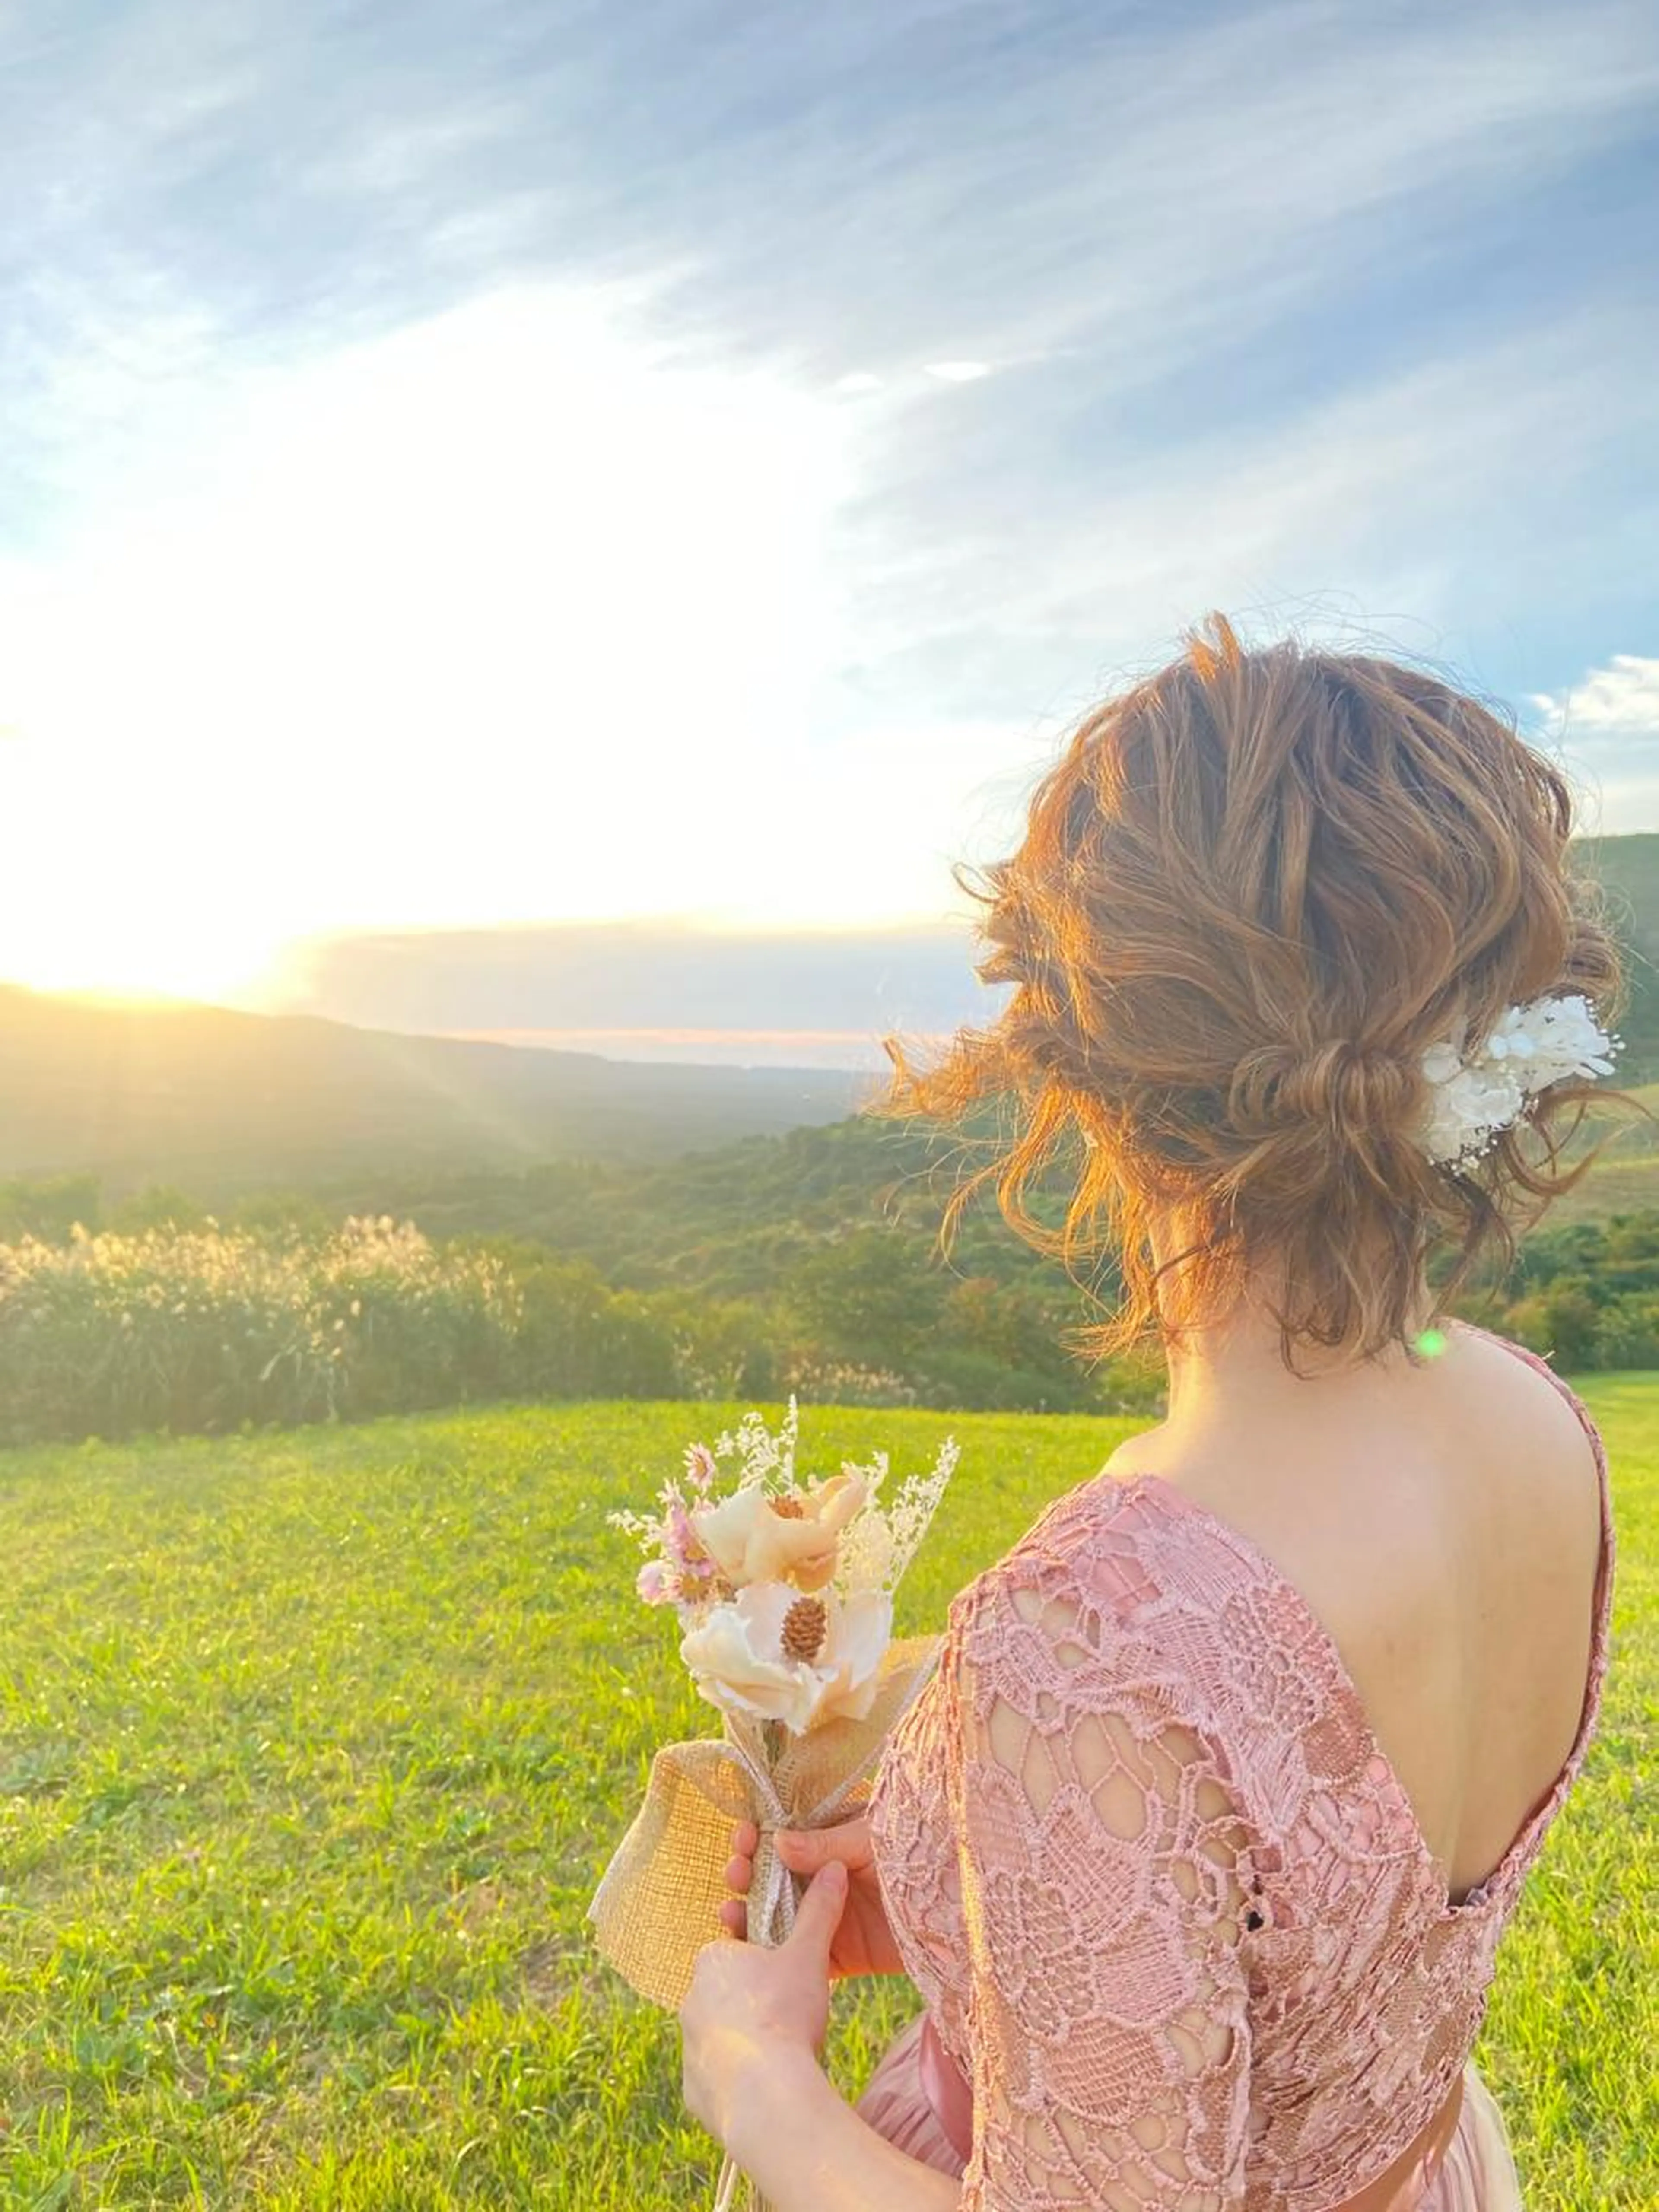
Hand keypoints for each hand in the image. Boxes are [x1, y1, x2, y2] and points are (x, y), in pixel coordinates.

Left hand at [680, 1860, 845, 2151]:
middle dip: (758, 2002)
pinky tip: (768, 2083)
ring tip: (785, 2052)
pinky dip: (740, 2079)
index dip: (768, 1962)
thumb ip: (819, 1911)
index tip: (790, 1978)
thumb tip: (834, 1867)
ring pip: (723, 2035)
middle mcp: (690, 1999)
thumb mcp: (809, 1955)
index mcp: (712, 1959)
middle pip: (730, 1993)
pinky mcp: (693, 2088)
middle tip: (793, 2015)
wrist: (764, 2095)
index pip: (739, 1951)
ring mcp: (688, 2047)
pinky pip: (718, 2077)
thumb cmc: (784, 2013)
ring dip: (749, 2040)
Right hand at [720, 1813, 906, 1977]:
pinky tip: (748, 1948)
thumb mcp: (870, 1837)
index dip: (757, 1835)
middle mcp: (823, 1877)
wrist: (961, 1905)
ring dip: (748, 1914)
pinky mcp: (840, 1954)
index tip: (742, 1835)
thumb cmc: (920, 1852)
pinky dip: (771, 1954)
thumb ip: (825, 1843)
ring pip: (776, 1917)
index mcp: (831, 1839)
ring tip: (729, 1912)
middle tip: (735, 1872)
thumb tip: (776, 1841)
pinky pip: (799, 1955)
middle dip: (746, 1873)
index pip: (782, 1834)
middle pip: (771, 1877)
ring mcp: (829, 1917)